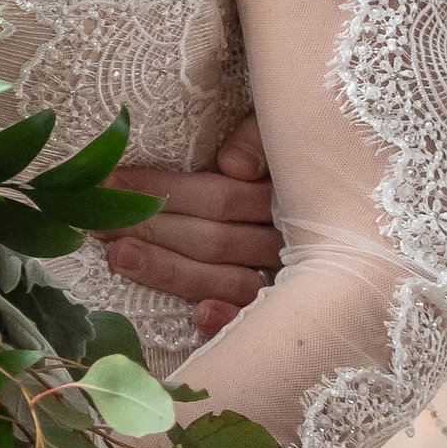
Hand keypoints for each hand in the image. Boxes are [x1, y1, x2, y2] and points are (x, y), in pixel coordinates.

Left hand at [95, 112, 277, 339]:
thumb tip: (234, 166)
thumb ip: (258, 138)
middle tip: (94, 222)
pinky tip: (198, 317)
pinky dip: (229, 319)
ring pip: (226, 279)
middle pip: (212, 240)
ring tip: (118, 257)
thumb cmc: (298, 151)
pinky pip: (255, 318)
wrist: (352, 186)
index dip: (159, 189)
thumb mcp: (281, 128)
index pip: (216, 196)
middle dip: (150, 229)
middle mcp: (286, 237)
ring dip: (170, 272)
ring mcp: (290, 277)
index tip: (106, 183)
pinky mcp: (288, 309)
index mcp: (281, 192)